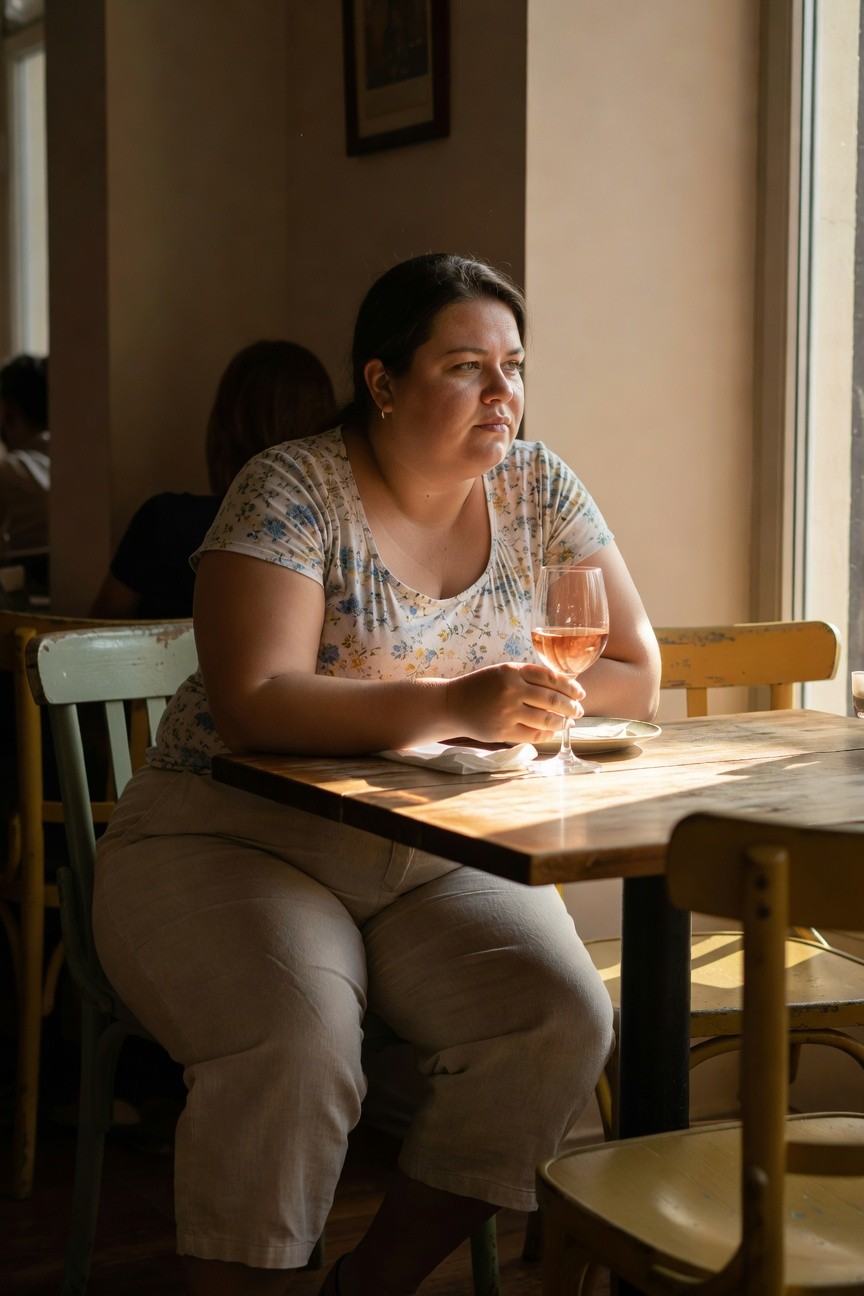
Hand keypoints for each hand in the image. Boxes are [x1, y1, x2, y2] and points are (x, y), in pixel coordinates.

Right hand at [444, 662, 584, 744]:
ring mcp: (507, 712)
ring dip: (561, 722)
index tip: (580, 693)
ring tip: (567, 723)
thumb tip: (563, 687)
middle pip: (552, 699)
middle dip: (570, 707)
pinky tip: (551, 732)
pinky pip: (533, 735)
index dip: (570, 687)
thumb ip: (529, 676)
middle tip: (578, 711)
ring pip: (545, 719)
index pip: (550, 678)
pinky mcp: (502, 731)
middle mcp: (511, 690)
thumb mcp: (503, 672)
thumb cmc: (481, 686)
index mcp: (513, 671)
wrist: (453, 704)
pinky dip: (547, 734)